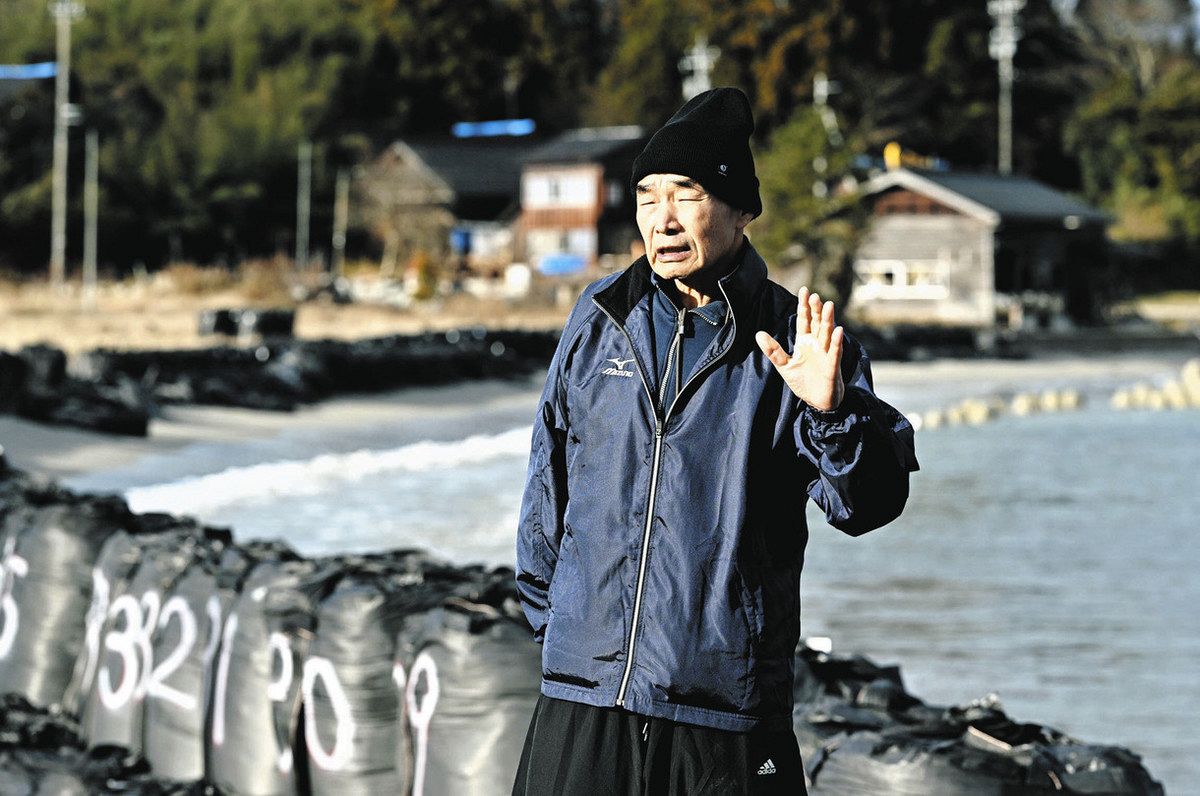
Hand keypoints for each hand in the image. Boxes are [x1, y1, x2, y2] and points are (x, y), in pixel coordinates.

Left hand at [755, 286, 844, 410]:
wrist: (818, 401)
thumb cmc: (803, 381)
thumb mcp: (784, 366)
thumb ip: (773, 351)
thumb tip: (758, 334)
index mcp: (805, 342)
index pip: (804, 320)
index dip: (803, 306)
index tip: (804, 289)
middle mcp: (817, 344)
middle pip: (816, 323)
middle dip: (816, 309)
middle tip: (814, 295)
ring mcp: (826, 354)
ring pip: (827, 333)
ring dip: (828, 320)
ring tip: (828, 305)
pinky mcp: (832, 366)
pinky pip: (835, 352)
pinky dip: (836, 342)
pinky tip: (837, 330)